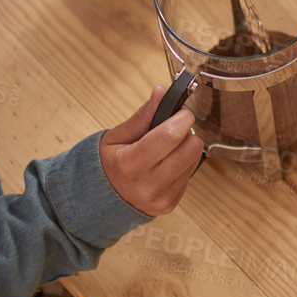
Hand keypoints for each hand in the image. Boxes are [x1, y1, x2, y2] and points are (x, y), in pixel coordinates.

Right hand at [99, 87, 204, 215]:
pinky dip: (182, 164)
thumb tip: (162, 92)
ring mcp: (161, 198)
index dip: (182, 118)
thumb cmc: (108, 164)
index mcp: (129, 165)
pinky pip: (190, 175)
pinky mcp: (171, 204)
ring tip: (166, 148)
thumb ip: (143, 116)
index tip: (182, 111)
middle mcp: (148, 185)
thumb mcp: (117, 136)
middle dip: (186, 132)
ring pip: (194, 160)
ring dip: (185, 148)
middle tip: (172, 129)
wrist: (102, 199)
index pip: (169, 136)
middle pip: (189, 148)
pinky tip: (165, 164)